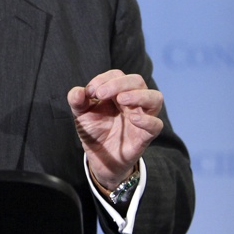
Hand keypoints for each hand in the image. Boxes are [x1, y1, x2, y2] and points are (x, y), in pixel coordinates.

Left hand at [67, 69, 162, 189]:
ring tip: (121, 99)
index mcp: (117, 92)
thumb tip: (78, 92)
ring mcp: (142, 116)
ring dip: (138, 95)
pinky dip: (147, 120)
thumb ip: (76, 100)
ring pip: (155, 98)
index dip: (104, 79)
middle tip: (100, 94)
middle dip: (119, 84)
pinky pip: (156, 124)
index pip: (117, 75)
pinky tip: (132, 119)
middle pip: (137, 81)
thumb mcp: (81, 114)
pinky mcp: (146, 135)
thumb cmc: (94, 130)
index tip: (90, 92)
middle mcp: (133, 100)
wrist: (99, 157)